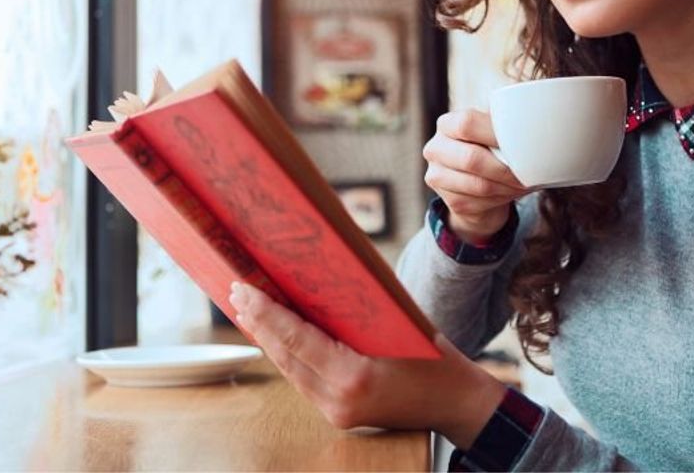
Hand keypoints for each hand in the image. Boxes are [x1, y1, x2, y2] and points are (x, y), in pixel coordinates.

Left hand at [228, 281, 506, 448]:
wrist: (458, 405)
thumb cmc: (436, 358)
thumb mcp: (399, 322)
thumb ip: (356, 309)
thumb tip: (317, 278)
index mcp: (353, 376)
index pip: (296, 339)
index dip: (266, 313)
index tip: (243, 289)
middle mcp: (337, 400)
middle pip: (285, 356)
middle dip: (258, 322)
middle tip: (236, 290)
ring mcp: (336, 412)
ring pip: (289, 369)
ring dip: (267, 338)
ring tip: (246, 308)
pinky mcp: (337, 415)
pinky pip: (303, 379)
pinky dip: (286, 354)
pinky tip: (274, 335)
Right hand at [423, 109, 530, 242]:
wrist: (478, 185)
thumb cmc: (491, 149)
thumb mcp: (494, 130)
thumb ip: (502, 122)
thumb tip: (526, 116)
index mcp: (446, 125)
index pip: (467, 124)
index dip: (496, 134)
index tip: (521, 142)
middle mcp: (435, 149)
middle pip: (471, 159)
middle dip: (505, 168)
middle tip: (528, 171)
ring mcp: (438, 177)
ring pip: (479, 185)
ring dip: (508, 186)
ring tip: (524, 181)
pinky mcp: (449, 201)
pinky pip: (481, 202)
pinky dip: (503, 198)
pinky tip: (511, 191)